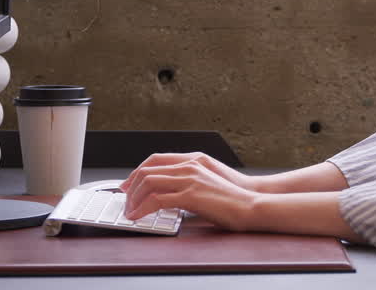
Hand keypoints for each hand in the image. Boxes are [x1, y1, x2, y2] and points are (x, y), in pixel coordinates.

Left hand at [119, 153, 260, 230]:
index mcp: (193, 160)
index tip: (128, 185)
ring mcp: (190, 179)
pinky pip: (157, 200)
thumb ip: (189, 181)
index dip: (137, 172)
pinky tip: (139, 216)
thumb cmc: (232, 197)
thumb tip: (169, 192)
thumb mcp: (207, 182)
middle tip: (124, 201)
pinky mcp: (191, 195)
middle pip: (147, 170)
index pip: (155, 159)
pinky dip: (143, 209)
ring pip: (149, 183)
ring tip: (130, 211)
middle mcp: (189, 166)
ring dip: (133, 199)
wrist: (251, 204)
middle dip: (130, 187)